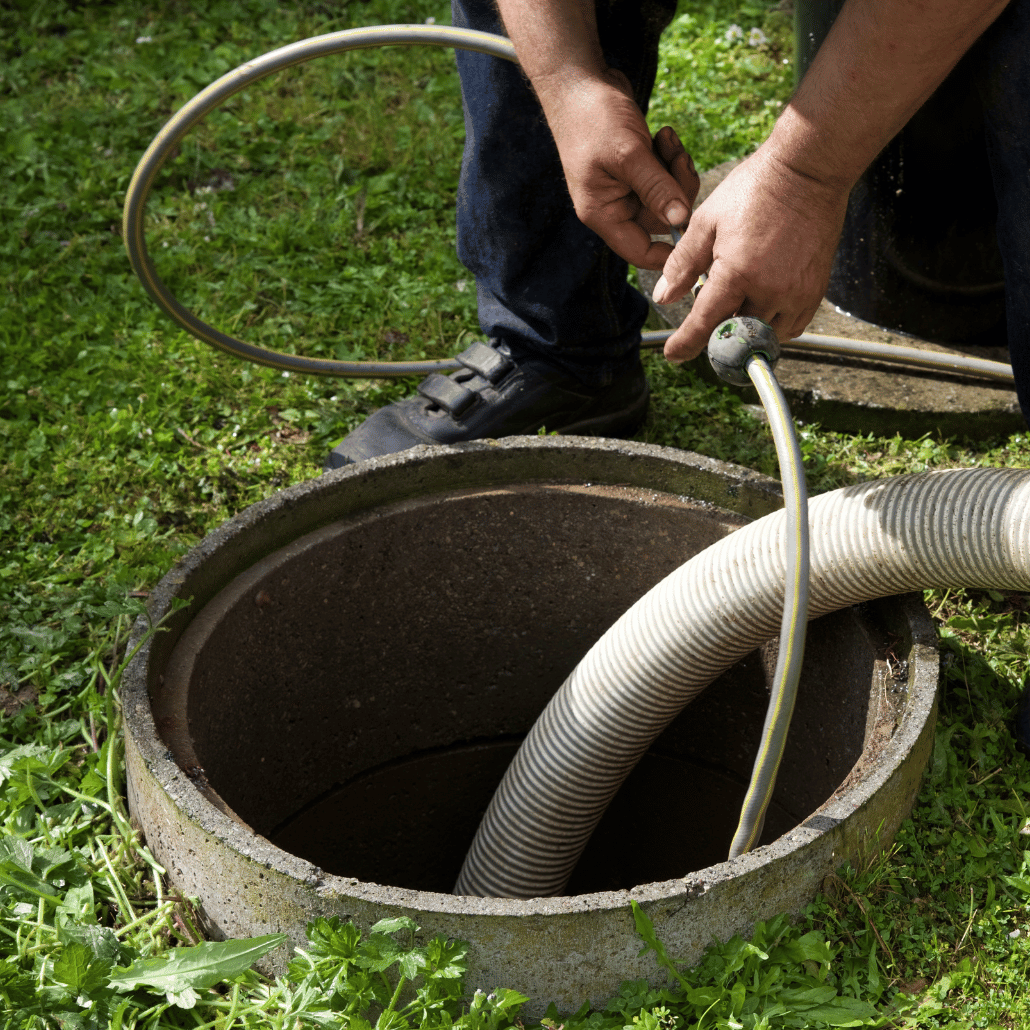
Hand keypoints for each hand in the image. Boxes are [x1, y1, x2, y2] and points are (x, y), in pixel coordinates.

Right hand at [540, 69, 699, 270]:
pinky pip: (664, 176)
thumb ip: (657, 189)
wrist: (578, 80)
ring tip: (667, 138)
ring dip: (675, 169)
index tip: (695, 234)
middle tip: (678, 157)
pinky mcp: (636, 169)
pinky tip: (663, 134)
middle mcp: (613, 206)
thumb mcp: (628, 154)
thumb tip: (681, 220)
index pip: (640, 252)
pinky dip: (670, 157)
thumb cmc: (593, 117)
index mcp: (603, 213)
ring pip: (667, 196)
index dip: (668, 252)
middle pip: (661, 220)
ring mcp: (625, 187)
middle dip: (677, 190)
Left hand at [653, 148, 849, 361]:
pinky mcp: (815, 291)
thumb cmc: (755, 190)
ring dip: (746, 332)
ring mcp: (796, 293)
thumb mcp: (706, 222)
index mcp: (737, 273)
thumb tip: (664, 296)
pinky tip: (761, 309)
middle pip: (735, 335)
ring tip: (735, 309)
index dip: (685, 344)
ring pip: (764, 336)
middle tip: (706, 324)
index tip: (673, 354)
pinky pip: (792, 327)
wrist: (808, 170)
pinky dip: (773, 326)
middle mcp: (769, 290)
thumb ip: (682, 263)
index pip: (704, 324)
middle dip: (717, 335)